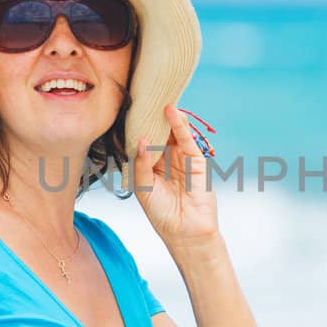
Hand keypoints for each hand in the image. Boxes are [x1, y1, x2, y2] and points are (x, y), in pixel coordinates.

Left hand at [132, 103, 219, 247]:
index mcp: (150, 166)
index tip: (129, 107)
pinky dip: (180, 125)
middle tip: (144, 94)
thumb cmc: (162, 215)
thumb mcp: (144, 188)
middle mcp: (166, 160)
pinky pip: (187, 139)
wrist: (186, 232)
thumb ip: (141, 164)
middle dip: (152, 116)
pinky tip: (172, 112)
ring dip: (166, 116)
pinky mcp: (196, 161)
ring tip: (157, 96)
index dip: (138, 126)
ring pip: (172, 133)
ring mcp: (181, 159)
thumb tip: (141, 139)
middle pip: (159, 133)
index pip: (143, 141)